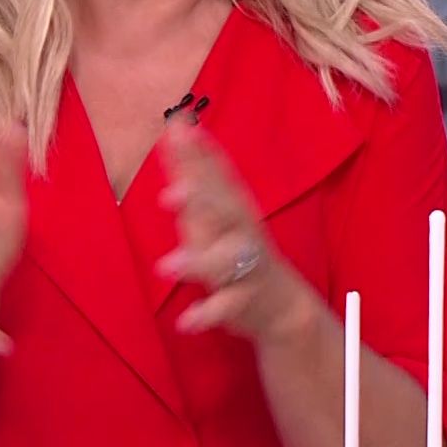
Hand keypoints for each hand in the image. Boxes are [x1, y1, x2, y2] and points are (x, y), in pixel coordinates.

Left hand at [155, 120, 313, 341]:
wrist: (279, 302)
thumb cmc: (236, 245)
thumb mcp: (214, 206)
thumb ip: (195, 168)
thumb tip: (176, 124)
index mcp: (233, 204)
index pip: (218, 173)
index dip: (200, 152)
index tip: (177, 128)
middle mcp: (242, 230)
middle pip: (227, 211)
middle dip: (202, 201)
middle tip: (171, 195)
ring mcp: (245, 266)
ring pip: (225, 262)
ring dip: (198, 263)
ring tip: (166, 266)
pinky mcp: (244, 300)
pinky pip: (226, 307)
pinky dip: (207, 315)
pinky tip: (185, 322)